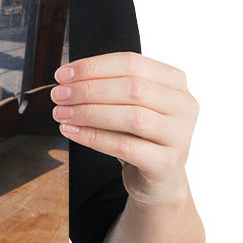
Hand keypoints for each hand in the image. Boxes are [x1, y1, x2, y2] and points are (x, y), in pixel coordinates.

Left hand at [51, 52, 197, 206]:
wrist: (158, 179)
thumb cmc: (139, 137)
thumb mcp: (128, 106)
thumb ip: (107, 87)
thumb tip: (66, 77)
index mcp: (174, 82)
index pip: (131, 63)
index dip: (93, 67)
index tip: (62, 74)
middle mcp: (184, 105)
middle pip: (132, 88)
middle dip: (88, 90)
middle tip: (58, 95)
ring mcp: (180, 135)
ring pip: (131, 116)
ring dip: (89, 113)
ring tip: (61, 114)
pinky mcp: (167, 162)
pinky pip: (125, 146)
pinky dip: (93, 137)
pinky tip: (72, 131)